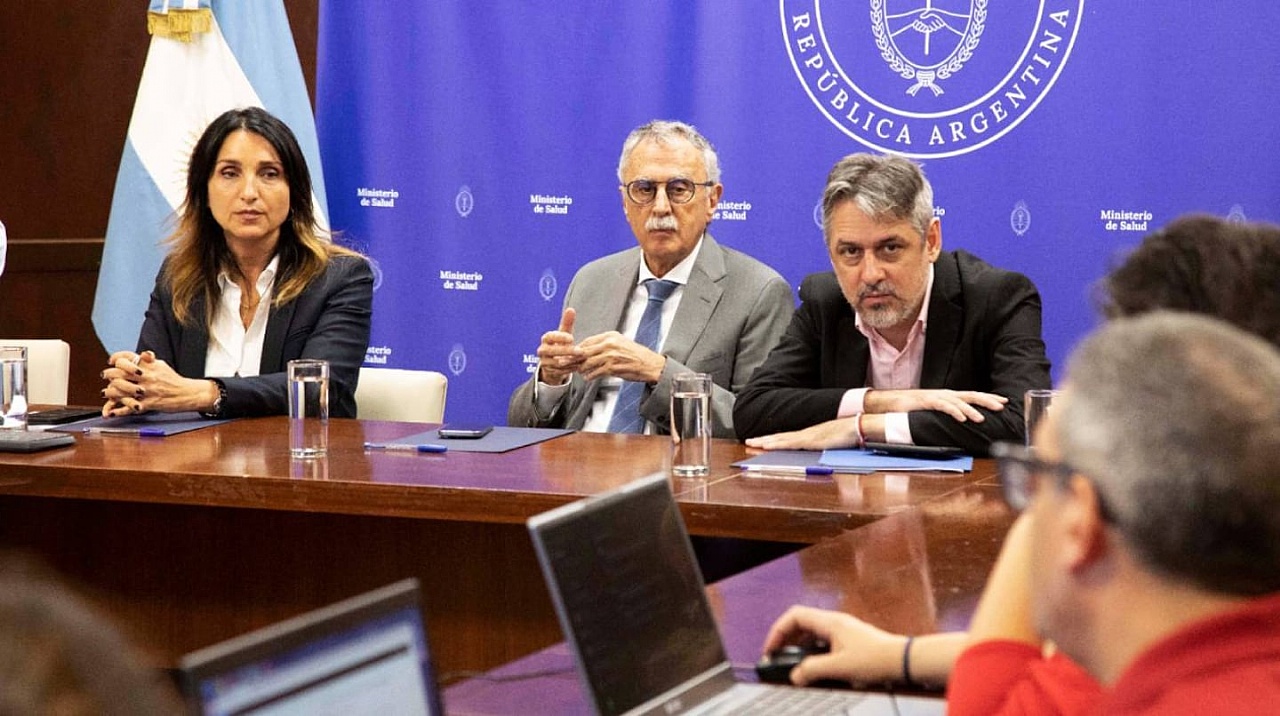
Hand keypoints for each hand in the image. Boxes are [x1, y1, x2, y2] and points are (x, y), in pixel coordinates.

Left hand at [101, 350, 216, 415]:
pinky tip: (111, 411)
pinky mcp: (149, 403)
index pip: (127, 357)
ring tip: (106, 392)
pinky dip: (118, 411)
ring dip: (110, 392)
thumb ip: (150, 360)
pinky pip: (129, 407)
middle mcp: (147, 376)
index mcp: (149, 366)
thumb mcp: (162, 365)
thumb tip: (142, 354)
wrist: (187, 393)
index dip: (116, 358)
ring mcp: (147, 390)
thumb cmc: (173, 380)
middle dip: (108, 374)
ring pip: (120, 390)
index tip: (112, 361)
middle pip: (120, 372)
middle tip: (106, 376)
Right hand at [536, 308, 582, 384]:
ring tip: (581, 359)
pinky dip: (569, 368)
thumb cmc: (559, 344)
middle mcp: (542, 350)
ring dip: (570, 361)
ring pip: (556, 362)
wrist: (552, 361)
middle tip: (580, 351)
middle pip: (551, 351)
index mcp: (546, 339)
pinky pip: (560, 371)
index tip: (571, 338)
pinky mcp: (549, 371)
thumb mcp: (563, 333)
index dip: (560, 337)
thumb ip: (567, 322)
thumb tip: (571, 310)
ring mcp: (545, 361)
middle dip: (566, 351)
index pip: (550, 337)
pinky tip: (578, 366)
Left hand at [576, 331, 665, 382]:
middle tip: (568, 363)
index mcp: (611, 336)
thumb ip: (606, 345)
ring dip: (582, 368)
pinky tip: (588, 377)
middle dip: (575, 358)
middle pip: (585, 351)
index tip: (573, 354)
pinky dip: (590, 376)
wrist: (650, 365)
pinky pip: (596, 372)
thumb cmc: (636, 355)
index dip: (578, 348)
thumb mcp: (621, 343)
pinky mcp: (612, 367)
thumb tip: (591, 350)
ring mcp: (610, 355)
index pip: (588, 341)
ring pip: (588, 362)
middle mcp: (609, 343)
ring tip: (580, 372)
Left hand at [744, 416, 861, 450]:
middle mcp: (807, 434)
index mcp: (812, 436)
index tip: (762, 442)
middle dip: (764, 440)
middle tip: (749, 441)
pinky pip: (790, 443)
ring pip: (782, 439)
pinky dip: (777, 444)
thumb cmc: (852, 435)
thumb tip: (825, 459)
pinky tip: (767, 445)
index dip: (775, 440)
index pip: (789, 438)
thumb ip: (829, 452)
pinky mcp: (811, 441)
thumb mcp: (836, 446)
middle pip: (781, 437)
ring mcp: (808, 436)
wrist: (860, 427)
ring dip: (766, 441)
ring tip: (751, 442)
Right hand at [761, 606, 906, 685]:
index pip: (794, 616)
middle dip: (785, 640)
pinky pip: (822, 642)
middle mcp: (834, 622)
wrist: (902, 660)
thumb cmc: (877, 658)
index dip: (778, 631)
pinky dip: (812, 652)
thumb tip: (795, 676)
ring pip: (811, 634)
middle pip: (800, 623)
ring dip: (799, 647)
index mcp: (829, 622)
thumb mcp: (839, 667)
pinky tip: (813, 667)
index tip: (770, 648)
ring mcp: (842, 631)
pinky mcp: (848, 641)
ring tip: (793, 664)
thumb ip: (812, 670)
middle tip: (777, 657)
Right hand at [865, 389, 1006, 422]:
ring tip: (982, 418)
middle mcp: (946, 394)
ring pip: (959, 401)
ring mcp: (936, 397)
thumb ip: (948, 414)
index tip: (1004, 401)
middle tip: (1002, 405)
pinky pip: (943, 406)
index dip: (989, 398)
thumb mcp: (935, 411)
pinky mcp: (926, 401)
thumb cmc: (914, 408)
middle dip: (987, 400)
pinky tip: (962, 418)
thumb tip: (963, 422)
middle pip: (971, 395)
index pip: (973, 395)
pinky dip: (954, 411)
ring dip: (972, 410)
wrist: (891, 403)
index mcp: (950, 397)